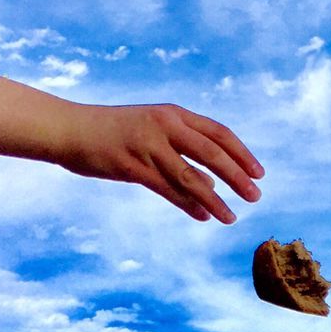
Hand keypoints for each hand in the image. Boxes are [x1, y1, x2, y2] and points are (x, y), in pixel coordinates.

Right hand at [56, 103, 264, 223]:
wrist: (70, 129)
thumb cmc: (115, 132)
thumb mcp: (154, 134)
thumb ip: (184, 153)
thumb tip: (213, 184)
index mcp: (173, 114)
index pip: (219, 133)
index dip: (242, 154)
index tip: (259, 173)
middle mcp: (165, 126)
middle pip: (212, 153)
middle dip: (238, 177)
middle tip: (256, 196)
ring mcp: (149, 146)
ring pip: (191, 176)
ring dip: (215, 199)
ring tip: (231, 217)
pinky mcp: (133, 166)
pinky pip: (168, 189)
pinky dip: (189, 204)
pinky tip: (204, 217)